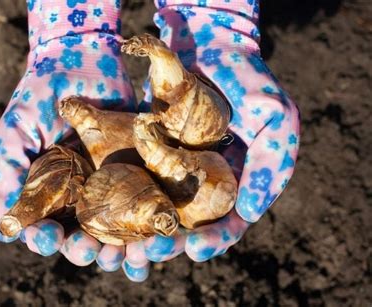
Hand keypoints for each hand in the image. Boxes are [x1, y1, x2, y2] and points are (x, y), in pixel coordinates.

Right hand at [0, 0, 135, 267]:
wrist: (81, 57)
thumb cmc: (41, 94)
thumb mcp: (16, 131)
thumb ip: (7, 172)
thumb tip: (4, 225)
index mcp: (46, 190)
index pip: (43, 227)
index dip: (44, 239)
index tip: (50, 237)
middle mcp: (77, 193)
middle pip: (80, 235)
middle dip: (83, 249)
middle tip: (89, 251)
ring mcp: (107, 183)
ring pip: (113, 227)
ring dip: (116, 247)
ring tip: (122, 255)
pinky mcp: (136, 170)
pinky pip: (141, 202)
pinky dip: (145, 223)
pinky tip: (150, 237)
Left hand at [136, 0, 299, 270]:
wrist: (208, 44)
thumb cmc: (248, 80)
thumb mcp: (274, 119)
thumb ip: (270, 164)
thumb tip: (251, 213)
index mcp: (235, 183)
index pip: (227, 224)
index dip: (214, 241)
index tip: (195, 250)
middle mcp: (202, 182)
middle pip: (185, 224)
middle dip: (169, 242)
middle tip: (149, 254)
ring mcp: (173, 167)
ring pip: (155, 208)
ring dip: (140, 228)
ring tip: (124, 244)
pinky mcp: (148, 151)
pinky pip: (134, 179)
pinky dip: (122, 196)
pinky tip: (106, 209)